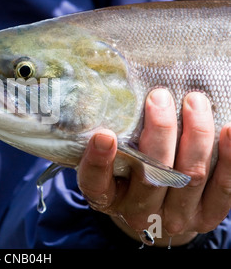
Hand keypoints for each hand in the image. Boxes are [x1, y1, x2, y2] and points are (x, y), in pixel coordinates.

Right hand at [77, 88, 230, 246]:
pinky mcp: (206, 216)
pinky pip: (223, 188)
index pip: (95, 183)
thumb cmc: (130, 171)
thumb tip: (118, 95)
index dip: (98, 161)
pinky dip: (228, 157)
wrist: (159, 208)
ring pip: (189, 176)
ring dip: (195, 134)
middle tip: (159, 97)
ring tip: (194, 101)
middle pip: (151, 176)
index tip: (104, 134)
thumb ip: (114, 138)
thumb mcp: (113, 159)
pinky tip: (228, 129)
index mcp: (107, 197)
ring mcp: (174, 217)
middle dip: (160, 132)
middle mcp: (138, 213)